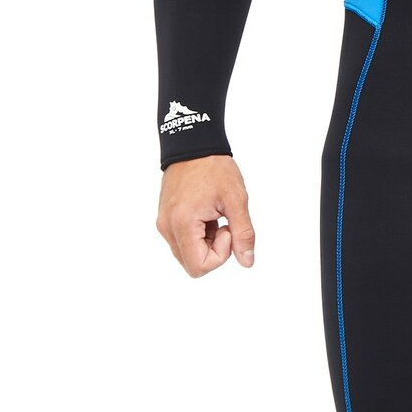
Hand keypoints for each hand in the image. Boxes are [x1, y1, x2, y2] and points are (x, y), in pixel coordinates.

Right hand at [156, 154, 255, 276]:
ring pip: (188, 254)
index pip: (199, 267)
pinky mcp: (165, 219)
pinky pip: (183, 241)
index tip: (227, 228)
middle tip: (222, 222)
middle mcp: (167, 227)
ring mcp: (164, 223)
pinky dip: (198, 234)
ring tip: (213, 216)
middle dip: (213, 250)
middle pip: (192, 264)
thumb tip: (247, 261)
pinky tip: (206, 214)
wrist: (193, 144)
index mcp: (182, 224)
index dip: (220, 255)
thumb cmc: (214, 168)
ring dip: (206, 242)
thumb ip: (243, 233)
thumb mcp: (236, 200)